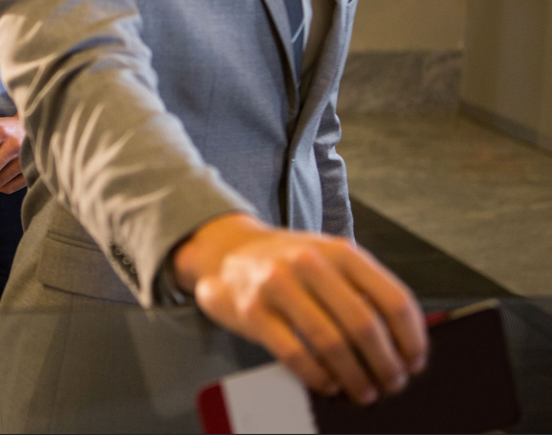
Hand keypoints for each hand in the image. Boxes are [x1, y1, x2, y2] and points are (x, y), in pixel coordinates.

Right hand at [173, 214, 427, 405]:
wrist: (226, 249)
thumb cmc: (286, 262)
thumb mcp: (327, 257)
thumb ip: (360, 286)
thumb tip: (403, 339)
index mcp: (339, 251)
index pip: (393, 299)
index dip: (411, 338)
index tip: (414, 361)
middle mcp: (310, 263)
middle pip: (364, 325)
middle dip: (385, 364)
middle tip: (391, 383)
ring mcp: (278, 286)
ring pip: (331, 343)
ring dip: (355, 376)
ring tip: (363, 391)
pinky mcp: (252, 311)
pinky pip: (294, 353)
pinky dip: (317, 376)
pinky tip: (327, 384)